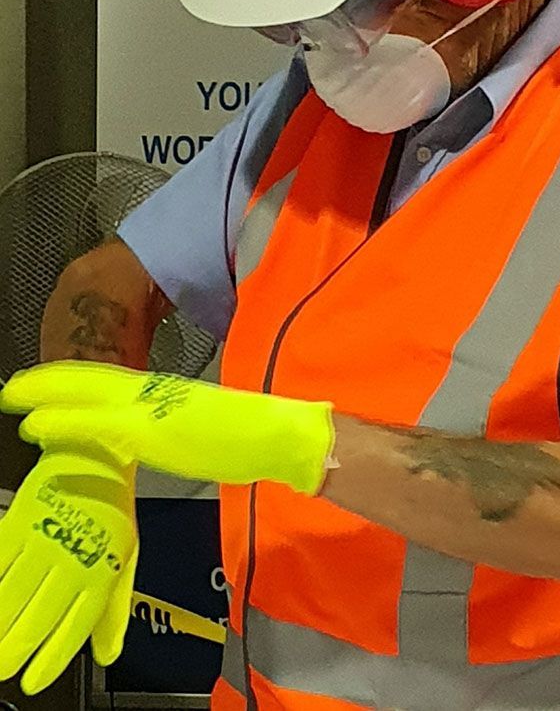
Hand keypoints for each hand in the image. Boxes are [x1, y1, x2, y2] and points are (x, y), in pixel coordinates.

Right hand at [0, 449, 137, 694]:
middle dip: (13, 652)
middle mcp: (72, 557)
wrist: (96, 452)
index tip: (32, 681)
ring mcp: (43, 539)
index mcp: (101, 569)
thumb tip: (108, 652)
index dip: (51, 658)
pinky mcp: (19, 519)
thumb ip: (113, 608)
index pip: (75, 626)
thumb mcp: (124, 555)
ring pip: (10, 596)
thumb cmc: (110, 507)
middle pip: (37, 617)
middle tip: (1, 670)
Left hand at [1, 361, 334, 494]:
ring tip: (15, 394)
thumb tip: (160, 433)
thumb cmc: (254, 433)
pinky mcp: (147, 429)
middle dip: (50, 383)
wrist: (277, 434)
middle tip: (15, 386)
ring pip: (85, 395)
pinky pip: (92, 423)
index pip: (113, 383)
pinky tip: (34, 424)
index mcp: (166, 393)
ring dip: (45, 395)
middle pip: (91, 381)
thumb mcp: (206, 425)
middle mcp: (152, 394)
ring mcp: (148, 409)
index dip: (77, 383)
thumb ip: (176, 425)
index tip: (49, 384)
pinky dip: (60, 421)